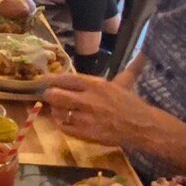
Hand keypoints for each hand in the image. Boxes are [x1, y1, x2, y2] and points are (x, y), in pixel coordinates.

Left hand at [41, 73, 169, 149]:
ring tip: (60, 109)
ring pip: (57, 112)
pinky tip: (66, 121)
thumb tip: (143, 52)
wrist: (141, 127)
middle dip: (49, 95)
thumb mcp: (124, 82)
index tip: (42, 79)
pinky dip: (62, 123)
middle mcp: (87, 100)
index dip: (51, 79)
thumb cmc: (131, 104)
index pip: (66, 78)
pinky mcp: (84, 134)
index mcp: (95, 85)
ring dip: (56, 110)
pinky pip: (63, 127)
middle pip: (55, 95)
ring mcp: (84, 118)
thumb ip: (125, 67)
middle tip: (48, 96)